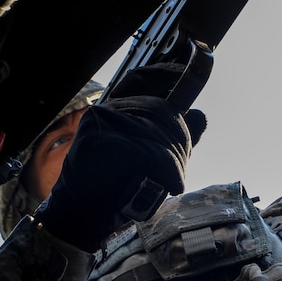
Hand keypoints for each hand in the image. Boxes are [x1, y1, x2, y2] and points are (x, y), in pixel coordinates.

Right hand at [35, 64, 206, 250]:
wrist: (82, 216)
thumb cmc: (114, 190)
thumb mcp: (151, 159)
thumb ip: (174, 137)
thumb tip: (199, 115)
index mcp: (114, 112)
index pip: (140, 80)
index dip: (165, 73)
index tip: (187, 64)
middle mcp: (106, 113)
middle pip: (162, 112)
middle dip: (180, 141)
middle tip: (177, 168)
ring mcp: (103, 125)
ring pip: (160, 135)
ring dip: (173, 163)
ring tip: (165, 182)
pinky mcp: (104, 142)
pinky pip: (153, 153)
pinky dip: (167, 173)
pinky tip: (166, 184)